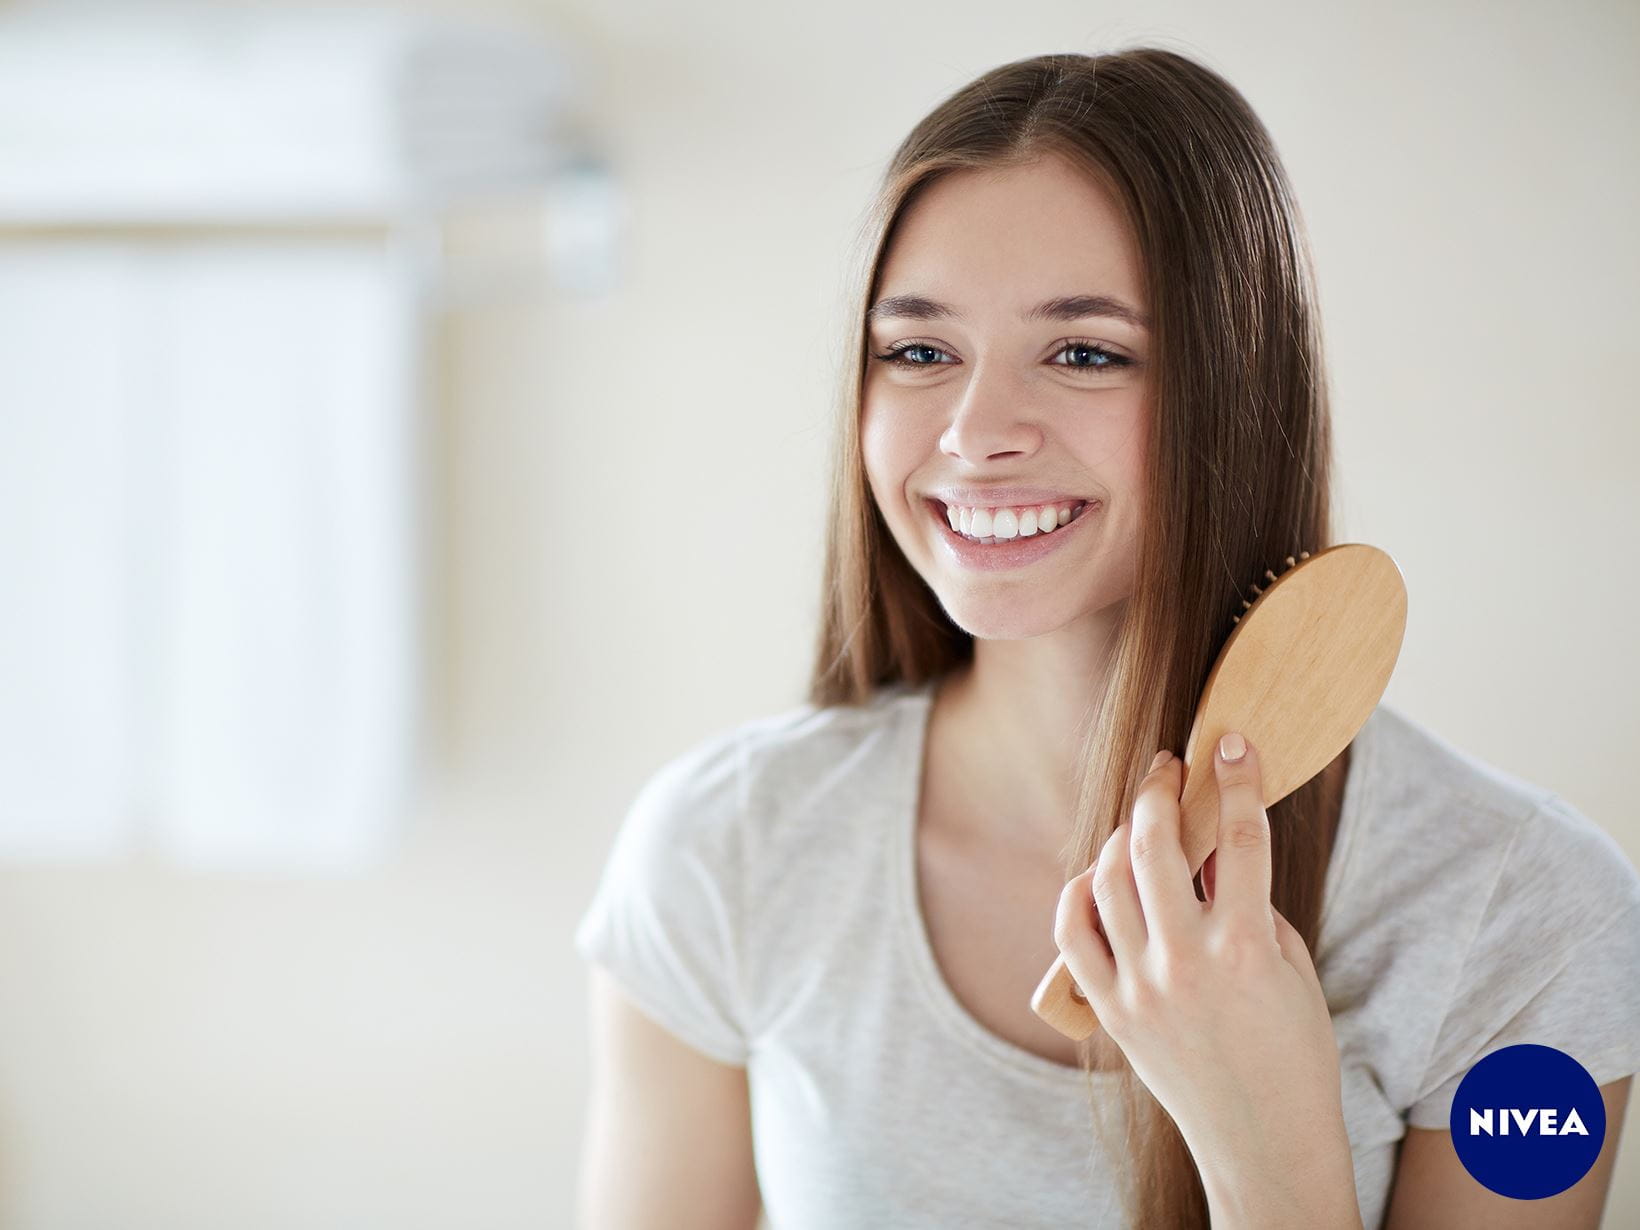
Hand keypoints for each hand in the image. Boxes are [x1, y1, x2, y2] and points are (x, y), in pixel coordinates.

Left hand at [1052, 734, 1348, 1185]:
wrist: (1263, 1141)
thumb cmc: (1293, 1053)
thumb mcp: (1292, 969)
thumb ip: (1251, 902)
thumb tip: (1209, 849)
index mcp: (1245, 948)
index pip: (1238, 837)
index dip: (1237, 778)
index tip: (1231, 740)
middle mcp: (1185, 961)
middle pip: (1154, 843)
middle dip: (1160, 788)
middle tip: (1169, 766)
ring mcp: (1139, 985)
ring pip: (1107, 877)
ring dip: (1123, 832)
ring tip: (1142, 818)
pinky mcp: (1110, 1008)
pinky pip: (1072, 931)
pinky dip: (1080, 891)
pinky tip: (1100, 873)